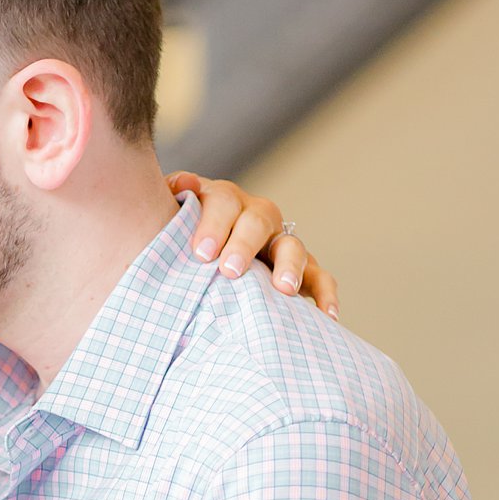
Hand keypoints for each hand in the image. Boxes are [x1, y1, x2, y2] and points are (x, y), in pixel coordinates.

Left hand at [168, 172, 338, 317]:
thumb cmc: (182, 240)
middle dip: (244, 245)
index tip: (201, 254)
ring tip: (283, 289)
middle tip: (230, 271)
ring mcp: (281, 243)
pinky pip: (319, 278)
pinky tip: (328, 315)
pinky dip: (326, 294)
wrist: (202, 260)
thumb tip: (183, 185)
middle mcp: (257, 217)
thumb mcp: (170, 216)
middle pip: (257, 222)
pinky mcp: (301, 270)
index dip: (213, 225)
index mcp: (224, 201)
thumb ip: (173, 198)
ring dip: (290, 266)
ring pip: (292, 246)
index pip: (222, 202)